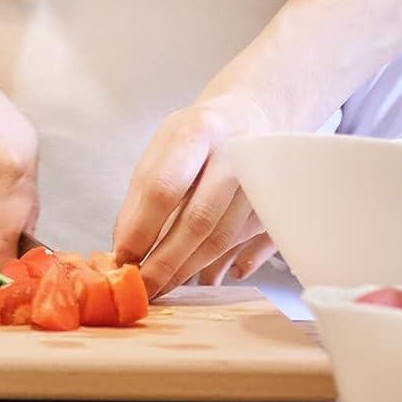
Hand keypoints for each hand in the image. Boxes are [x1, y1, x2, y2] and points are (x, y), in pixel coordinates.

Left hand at [111, 89, 273, 297]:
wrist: (252, 113)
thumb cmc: (199, 135)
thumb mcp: (164, 146)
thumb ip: (142, 193)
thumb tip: (123, 248)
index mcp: (197, 133)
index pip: (164, 187)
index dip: (142, 229)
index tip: (124, 258)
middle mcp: (234, 154)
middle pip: (199, 219)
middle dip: (167, 261)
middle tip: (145, 287)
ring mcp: (262, 179)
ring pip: (225, 237)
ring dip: (192, 268)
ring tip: (166, 286)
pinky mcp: (279, 203)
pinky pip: (252, 245)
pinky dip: (227, 266)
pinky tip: (206, 278)